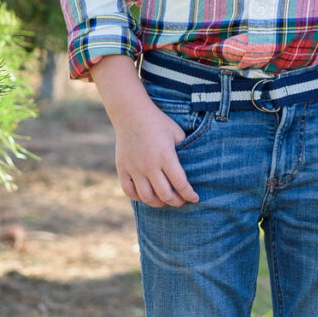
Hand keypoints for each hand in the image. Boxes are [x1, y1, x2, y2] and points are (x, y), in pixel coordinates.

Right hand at [90, 55, 200, 207]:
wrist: (131, 113)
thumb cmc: (158, 122)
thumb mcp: (177, 133)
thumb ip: (185, 151)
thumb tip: (194, 166)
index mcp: (166, 156)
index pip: (181, 184)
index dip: (189, 195)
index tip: (195, 198)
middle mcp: (149, 165)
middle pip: (165, 195)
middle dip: (177, 202)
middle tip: (181, 201)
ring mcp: (134, 168)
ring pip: (147, 197)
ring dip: (158, 203)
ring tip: (164, 200)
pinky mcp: (122, 168)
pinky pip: (129, 191)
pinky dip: (138, 197)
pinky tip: (146, 195)